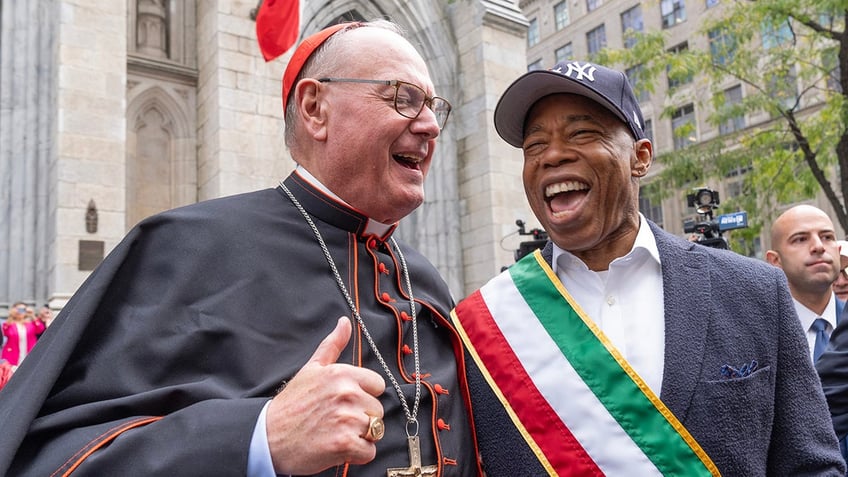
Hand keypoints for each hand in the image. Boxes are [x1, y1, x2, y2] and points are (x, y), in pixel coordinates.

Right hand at [267, 317, 386, 474]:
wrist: (268, 437)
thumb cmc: (291, 405)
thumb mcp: (311, 369)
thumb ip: (332, 345)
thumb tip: (345, 323)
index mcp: (341, 374)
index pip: (377, 385)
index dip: (364, 396)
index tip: (348, 402)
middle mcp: (347, 393)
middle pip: (378, 410)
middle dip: (362, 418)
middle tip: (337, 420)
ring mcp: (347, 419)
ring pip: (376, 431)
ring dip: (360, 436)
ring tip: (337, 433)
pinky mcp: (345, 444)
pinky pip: (369, 452)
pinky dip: (357, 454)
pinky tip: (338, 447)